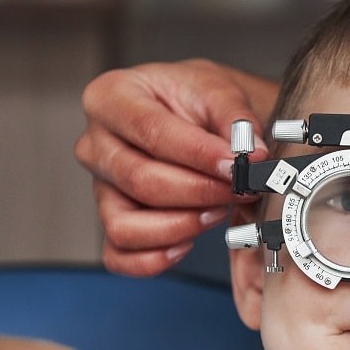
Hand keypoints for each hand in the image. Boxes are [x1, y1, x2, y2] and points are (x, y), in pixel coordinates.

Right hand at [75, 59, 278, 275]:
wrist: (191, 113)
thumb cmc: (194, 99)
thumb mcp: (218, 91)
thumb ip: (236, 121)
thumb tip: (253, 157)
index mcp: (112, 96)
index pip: (151, 131)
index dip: (198, 155)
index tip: (236, 167)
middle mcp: (96, 144)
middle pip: (140, 181)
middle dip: (199, 193)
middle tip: (239, 190)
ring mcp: (100, 186)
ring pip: (125, 225)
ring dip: (180, 227)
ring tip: (216, 212)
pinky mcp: (110, 220)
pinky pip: (119, 255)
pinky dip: (154, 259)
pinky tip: (187, 243)